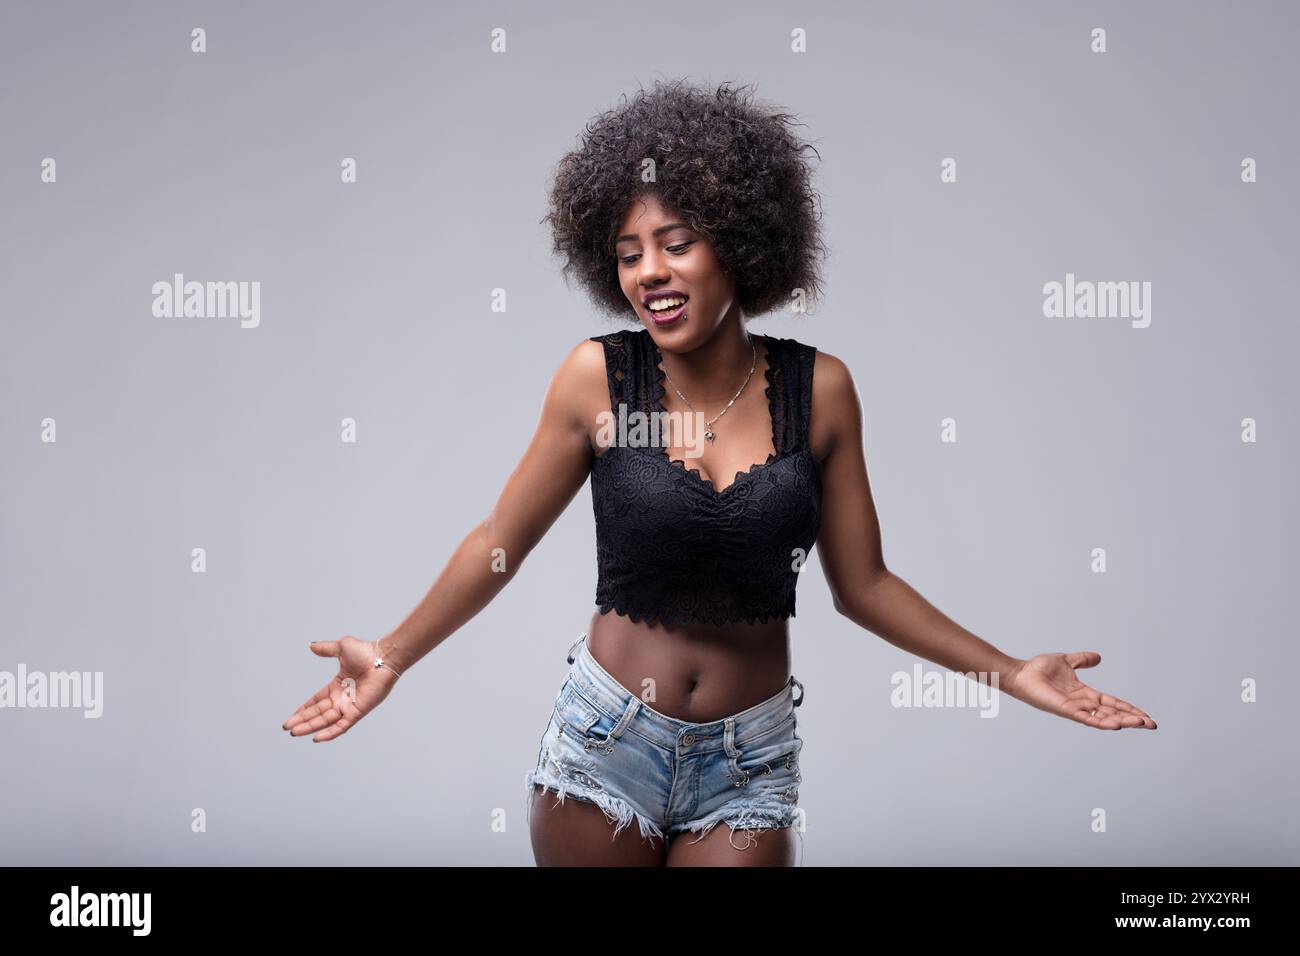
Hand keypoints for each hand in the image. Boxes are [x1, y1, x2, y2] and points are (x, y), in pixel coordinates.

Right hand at [281, 636, 400, 741]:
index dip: (304, 709)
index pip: (317, 701)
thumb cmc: (366, 652)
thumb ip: (326, 649)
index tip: (292, 716)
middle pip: (318, 713)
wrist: (383, 657)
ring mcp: (349, 706)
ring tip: (294, 732)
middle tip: (287, 728)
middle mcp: (342, 698)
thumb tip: (311, 646)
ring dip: (310, 727)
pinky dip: (330, 733)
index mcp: (337, 686)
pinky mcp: (357, 712)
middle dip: (302, 721)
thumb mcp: (341, 648)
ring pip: (325, 721)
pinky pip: (342, 726)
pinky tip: (316, 738)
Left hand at [1004, 652, 1155, 729]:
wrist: (1021, 673)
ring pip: (1104, 717)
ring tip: (1141, 724)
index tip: (1146, 715)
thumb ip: (1082, 660)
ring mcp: (1075, 708)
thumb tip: (1098, 657)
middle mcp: (1082, 703)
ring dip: (1123, 721)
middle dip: (1133, 719)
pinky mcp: (1066, 710)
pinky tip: (1116, 724)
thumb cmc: (1038, 669)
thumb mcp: (1066, 661)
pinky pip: (1087, 718)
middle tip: (1152, 724)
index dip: (1129, 708)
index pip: (1112, 702)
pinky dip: (1101, 721)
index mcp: (1085, 693)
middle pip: (1113, 713)